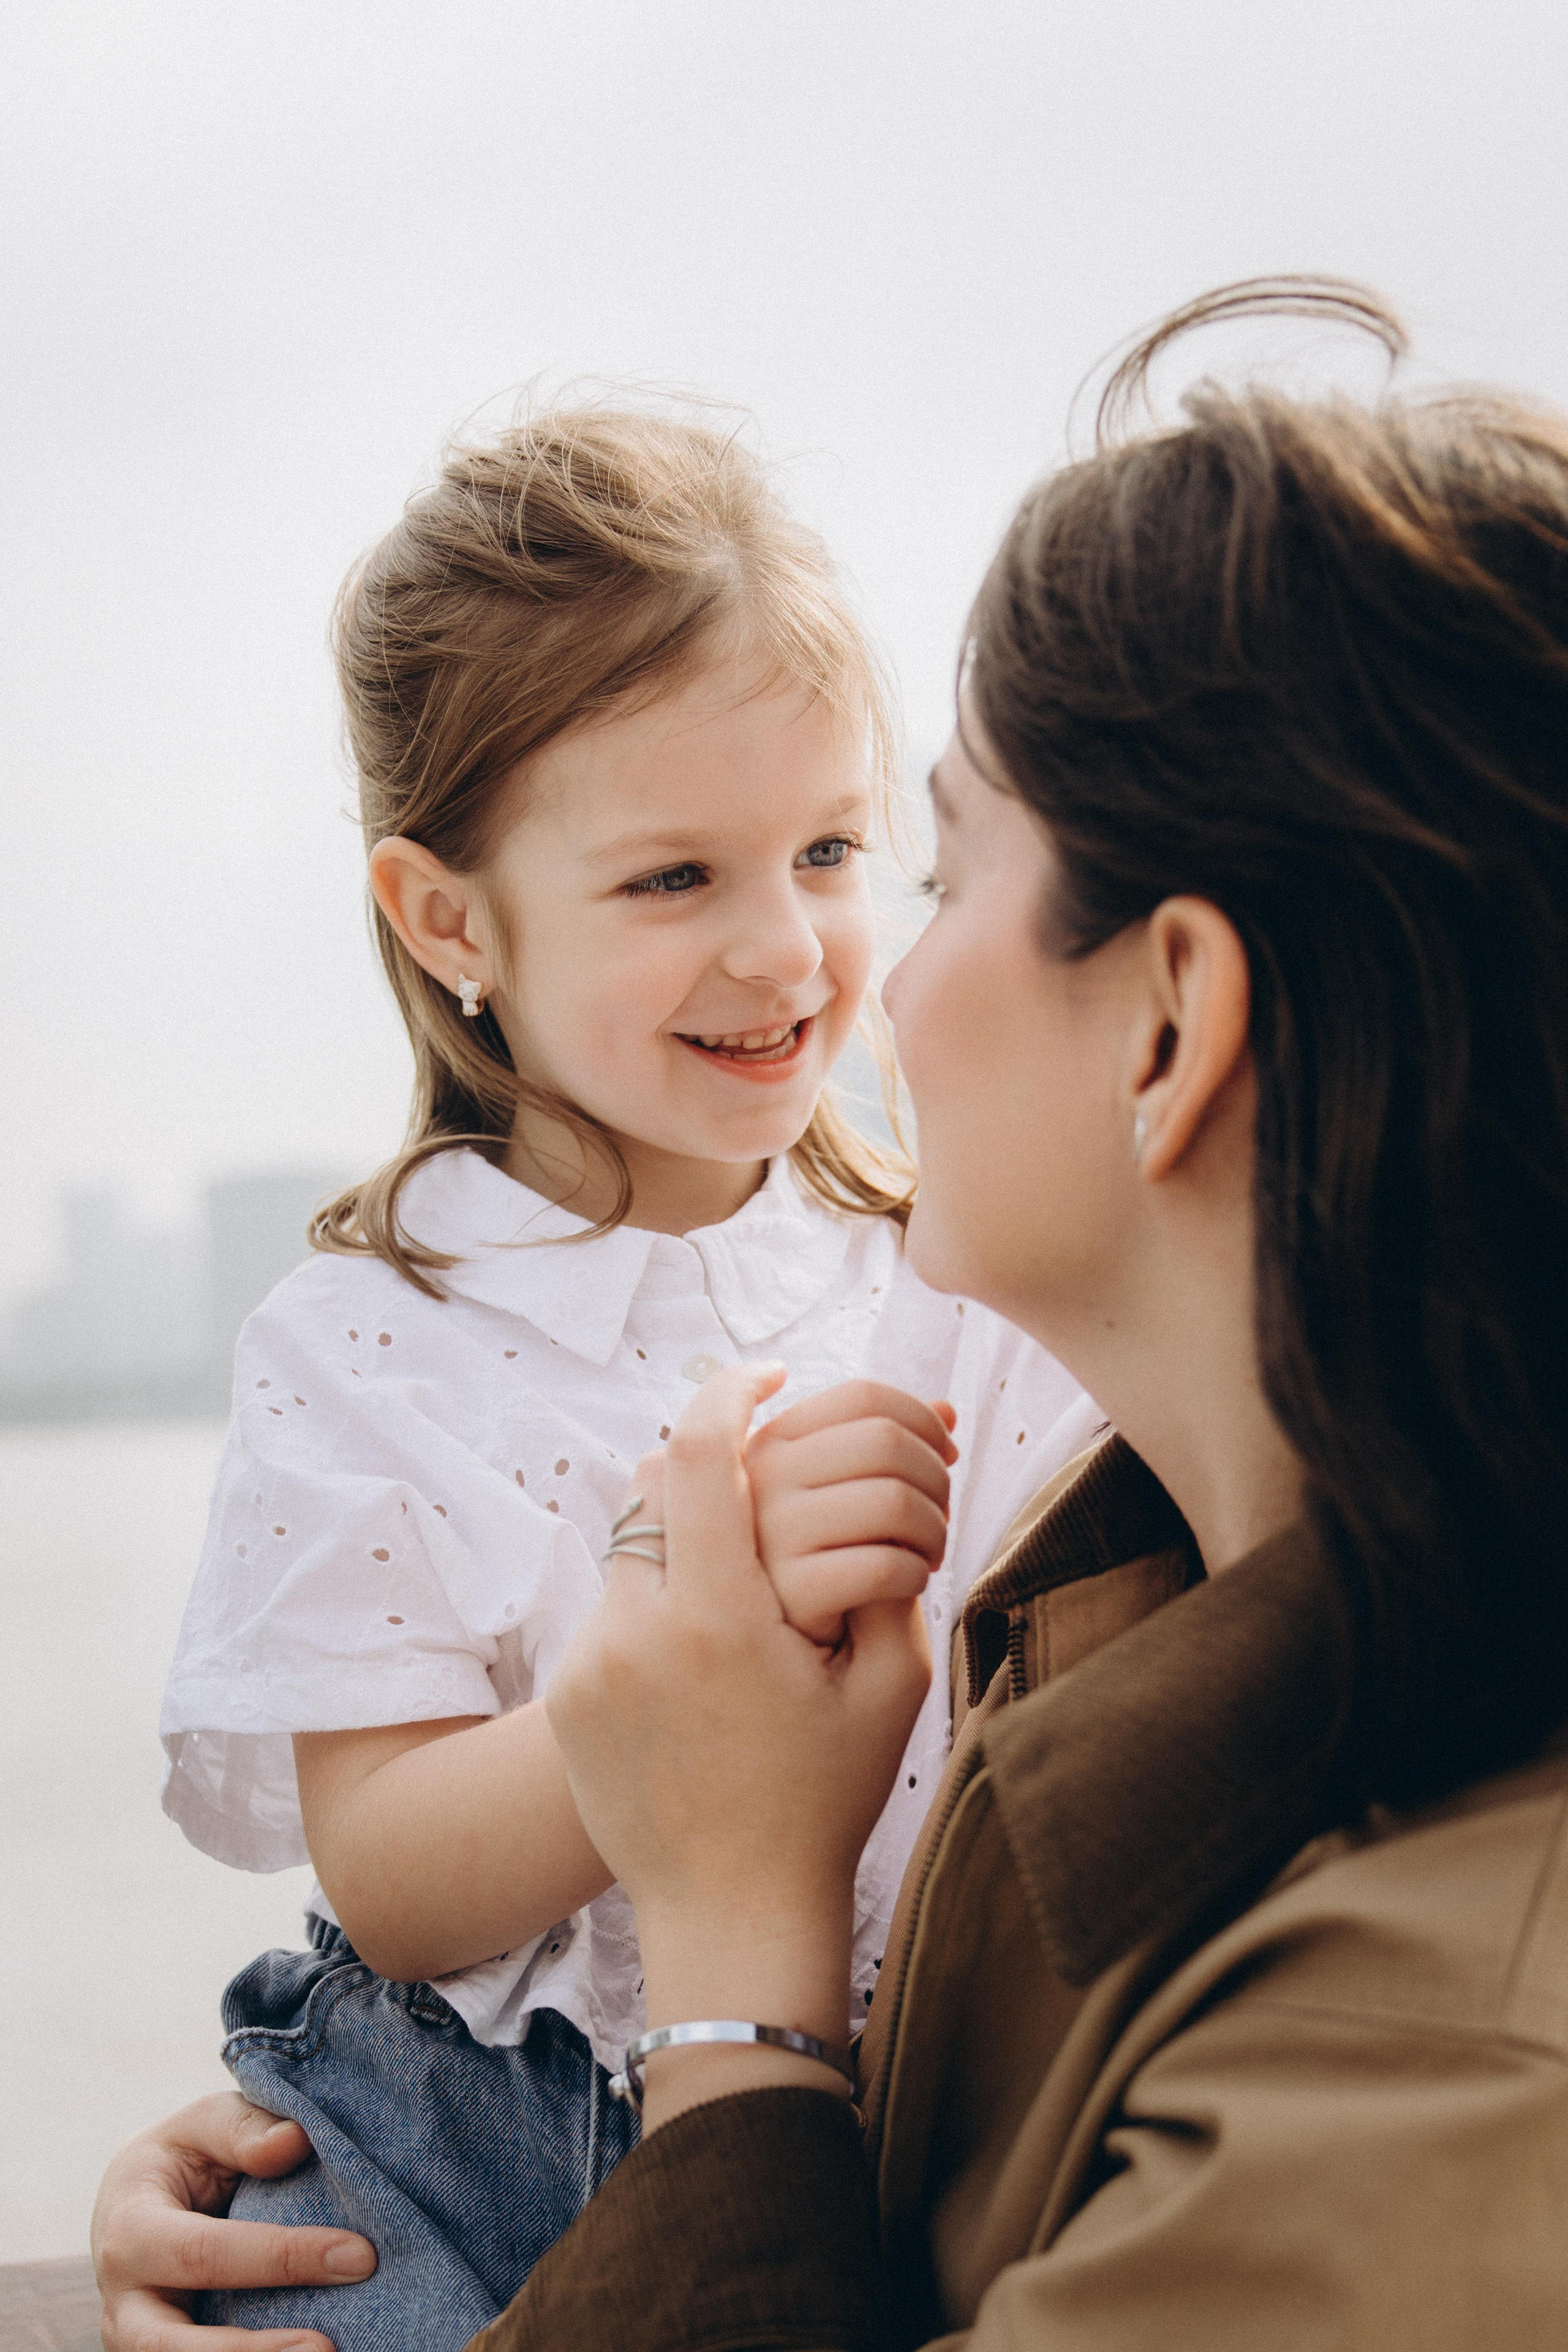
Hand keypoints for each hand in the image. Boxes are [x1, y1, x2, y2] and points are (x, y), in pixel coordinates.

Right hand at [93, 2092, 375, 2351]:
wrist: (132, 2205)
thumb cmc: (182, 2157)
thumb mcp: (203, 2125)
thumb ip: (244, 2129)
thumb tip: (294, 2141)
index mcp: (130, 2231)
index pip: (207, 2253)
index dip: (283, 2258)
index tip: (359, 2257)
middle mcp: (124, 2302)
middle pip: (172, 2346)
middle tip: (326, 2348)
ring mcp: (137, 2343)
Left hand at [548, 1365, 931, 2124]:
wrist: (729, 1913)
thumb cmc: (823, 1802)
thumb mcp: (889, 1687)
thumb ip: (883, 1574)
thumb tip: (865, 1483)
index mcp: (718, 1621)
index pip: (704, 1453)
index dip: (734, 1392)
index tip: (770, 1373)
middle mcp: (636, 1629)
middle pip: (656, 1477)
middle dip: (714, 1451)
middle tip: (767, 1457)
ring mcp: (590, 1660)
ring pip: (631, 1533)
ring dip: (686, 1519)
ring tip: (743, 1549)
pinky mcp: (570, 1689)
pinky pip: (615, 1596)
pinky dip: (661, 1584)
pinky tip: (708, 1626)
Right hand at [747, 1379, 956, 1642]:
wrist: (788, 1677)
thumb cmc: (831, 1585)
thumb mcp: (856, 1506)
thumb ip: (891, 1455)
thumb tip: (949, 1409)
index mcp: (774, 1447)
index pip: (863, 1396)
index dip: (923, 1420)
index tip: (945, 1454)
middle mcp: (759, 1480)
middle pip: (886, 1439)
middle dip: (936, 1476)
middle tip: (938, 1518)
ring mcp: (768, 1536)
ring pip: (892, 1499)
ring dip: (933, 1530)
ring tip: (927, 1556)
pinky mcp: (788, 1594)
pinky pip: (884, 1564)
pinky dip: (916, 1575)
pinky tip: (907, 1588)